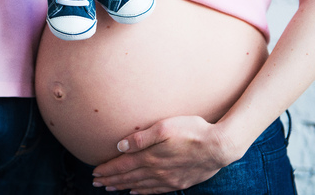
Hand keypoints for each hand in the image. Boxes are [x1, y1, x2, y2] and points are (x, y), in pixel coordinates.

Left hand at [92, 116, 238, 193]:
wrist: (219, 147)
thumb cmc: (192, 131)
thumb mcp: (164, 127)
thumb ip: (141, 138)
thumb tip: (120, 146)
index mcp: (150, 157)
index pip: (122, 166)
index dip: (107, 170)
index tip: (95, 173)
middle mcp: (156, 171)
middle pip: (128, 178)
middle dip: (110, 180)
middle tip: (96, 183)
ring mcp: (168, 179)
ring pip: (139, 186)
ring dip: (123, 187)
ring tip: (111, 188)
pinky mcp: (179, 182)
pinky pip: (154, 191)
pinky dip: (142, 192)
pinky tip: (135, 192)